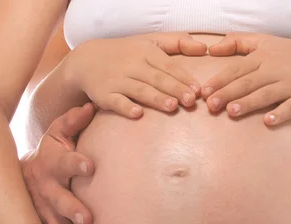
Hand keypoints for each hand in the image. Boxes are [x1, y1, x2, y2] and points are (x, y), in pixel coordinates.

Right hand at [21, 103, 95, 223]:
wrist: (23, 173)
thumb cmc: (51, 151)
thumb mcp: (58, 133)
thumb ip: (72, 121)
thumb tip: (90, 106)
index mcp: (51, 163)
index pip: (64, 161)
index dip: (75, 163)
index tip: (90, 165)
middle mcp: (45, 188)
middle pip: (57, 200)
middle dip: (72, 209)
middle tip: (88, 219)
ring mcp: (42, 210)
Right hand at [65, 33, 206, 117]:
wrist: (86, 61)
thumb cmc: (125, 53)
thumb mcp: (149, 42)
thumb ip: (177, 43)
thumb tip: (204, 48)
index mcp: (146, 51)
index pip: (168, 65)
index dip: (184, 78)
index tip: (198, 90)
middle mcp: (132, 65)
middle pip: (157, 78)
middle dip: (175, 89)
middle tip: (191, 101)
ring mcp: (117, 80)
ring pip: (140, 90)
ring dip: (156, 98)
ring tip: (172, 107)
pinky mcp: (104, 94)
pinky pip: (116, 102)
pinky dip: (126, 107)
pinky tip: (137, 114)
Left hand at [201, 33, 290, 124]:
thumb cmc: (288, 53)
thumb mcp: (263, 41)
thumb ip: (237, 42)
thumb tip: (211, 48)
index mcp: (262, 58)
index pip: (237, 69)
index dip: (220, 80)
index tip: (204, 91)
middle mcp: (274, 70)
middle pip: (248, 83)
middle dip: (228, 93)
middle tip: (210, 105)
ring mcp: (290, 85)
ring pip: (266, 94)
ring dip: (249, 103)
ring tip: (231, 111)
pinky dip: (281, 113)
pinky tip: (268, 121)